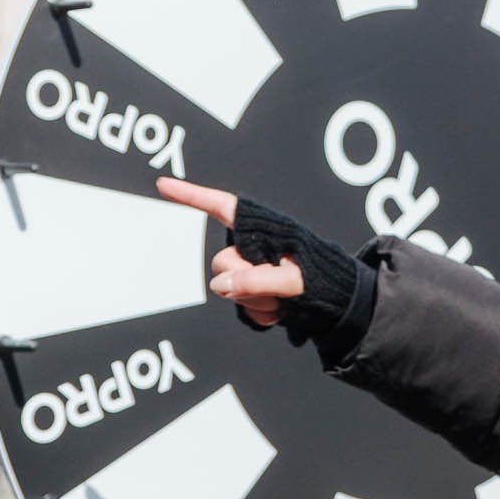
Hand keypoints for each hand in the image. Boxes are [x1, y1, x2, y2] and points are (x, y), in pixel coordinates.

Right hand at [158, 178, 304, 327]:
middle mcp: (248, 248)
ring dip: (258, 301)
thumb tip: (218, 286)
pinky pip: (242, 309)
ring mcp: (247, 272)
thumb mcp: (293, 279)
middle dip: (246, 281)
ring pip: (229, 290)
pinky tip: (282, 310)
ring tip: (285, 298)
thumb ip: (256, 281)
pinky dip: (262, 314)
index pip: (220, 207)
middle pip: (221, 265)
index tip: (163, 184)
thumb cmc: (319, 276)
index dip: (191, 196)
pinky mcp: (251, 293)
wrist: (336, 298)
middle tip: (278, 286)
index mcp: (258, 230)